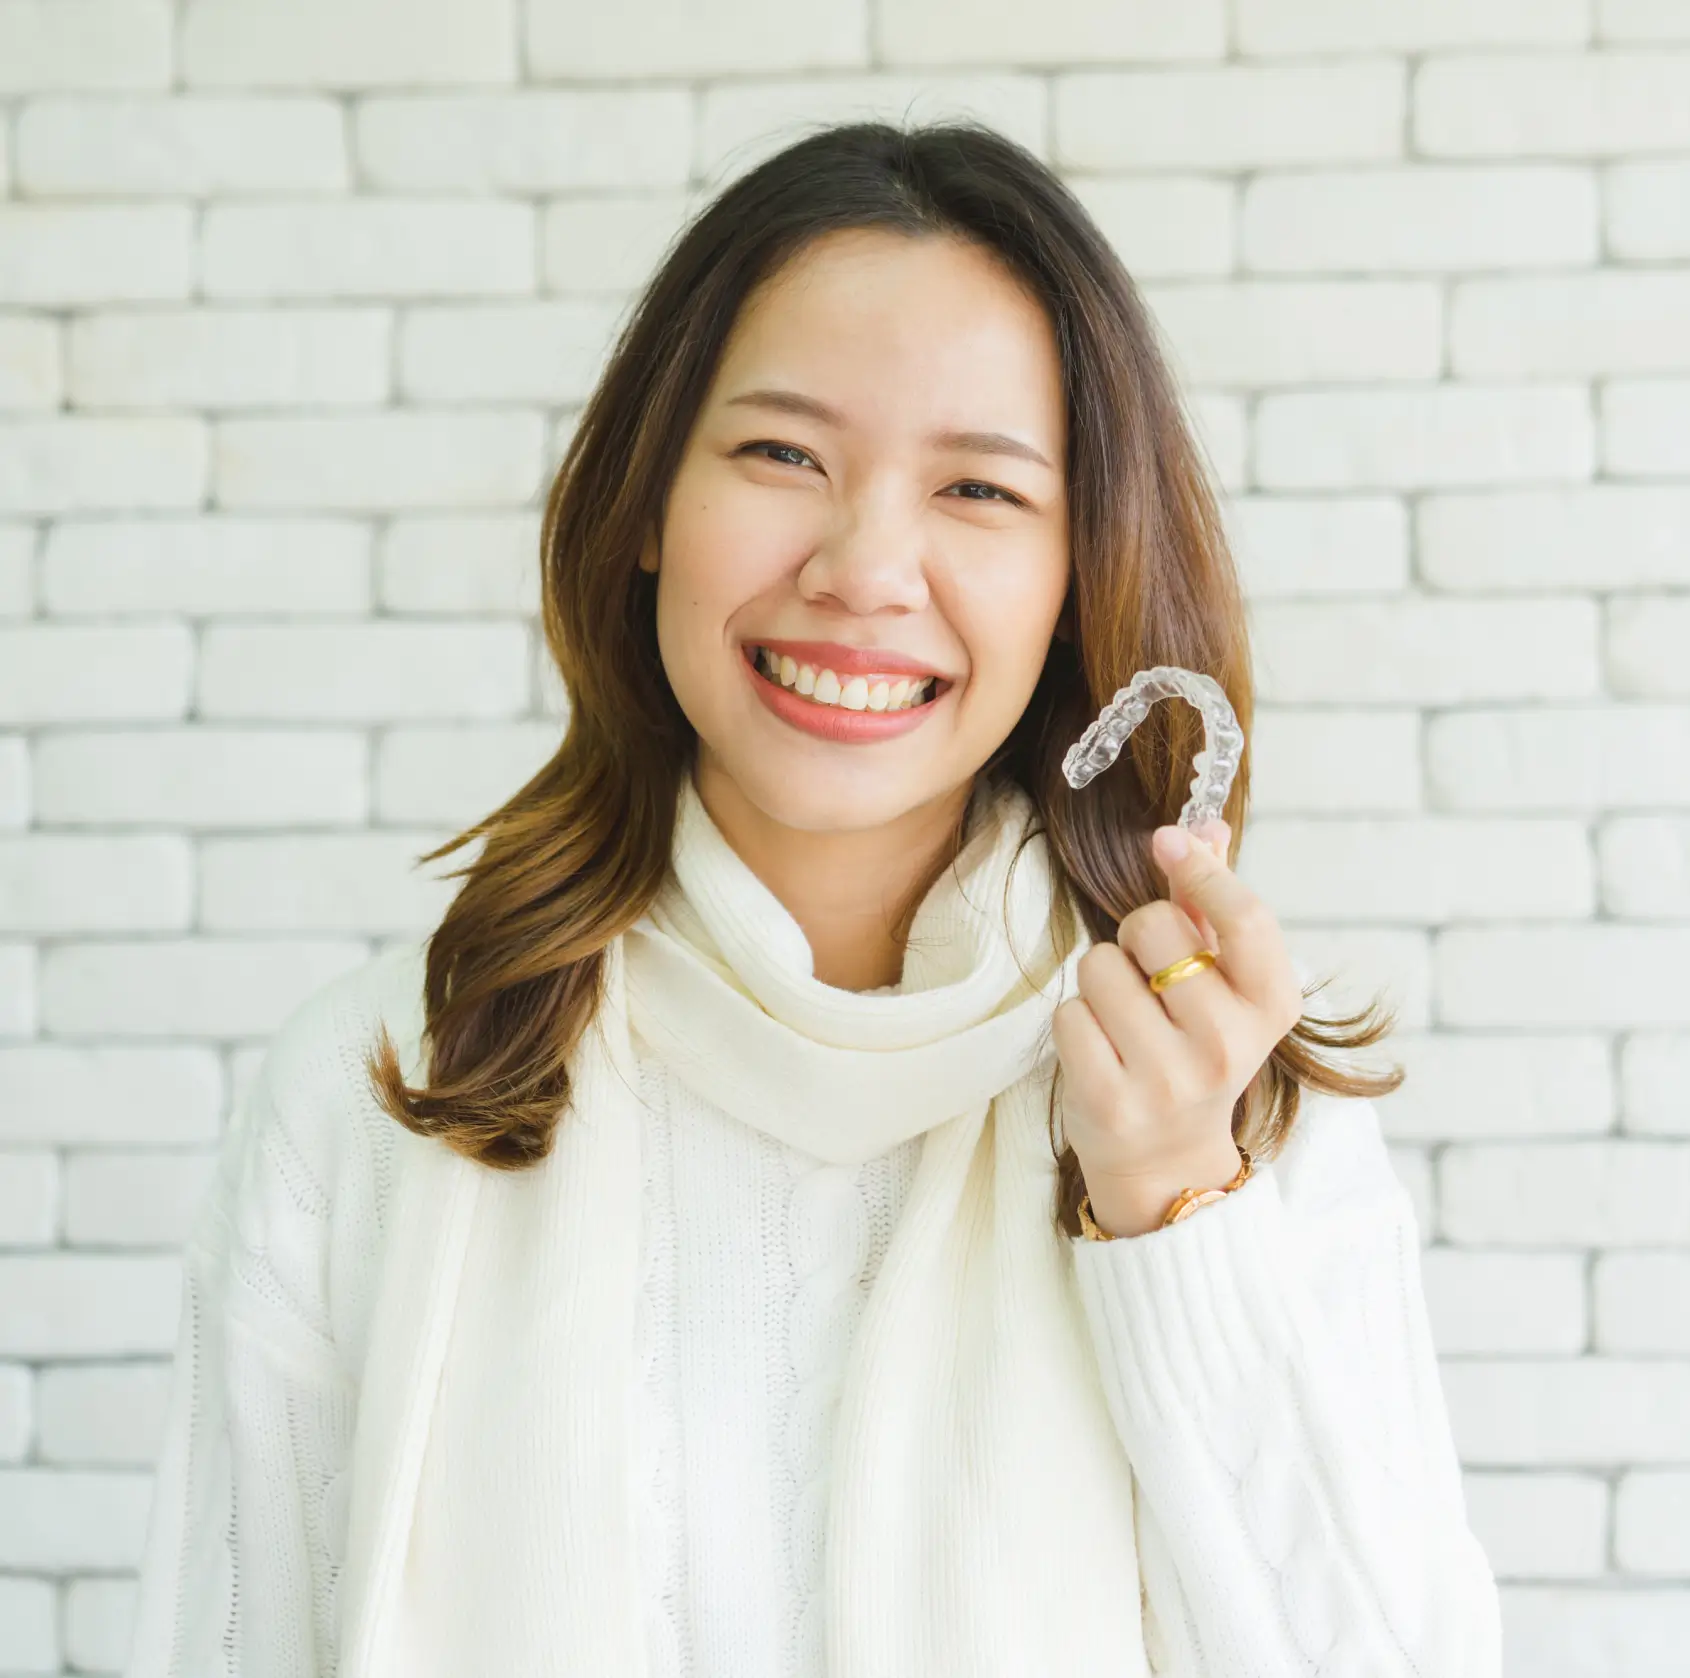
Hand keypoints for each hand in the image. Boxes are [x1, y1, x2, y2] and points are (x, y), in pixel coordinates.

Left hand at [1052, 819, 1304, 1234]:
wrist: (1167, 1161)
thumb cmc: (1193, 1050)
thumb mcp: (1223, 985)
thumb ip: (1213, 905)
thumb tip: (1206, 825)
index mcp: (1270, 1009)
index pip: (1245, 918)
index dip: (1202, 870)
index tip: (1167, 841)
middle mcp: (1226, 1046)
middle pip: (1153, 928)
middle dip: (1135, 937)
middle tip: (1148, 979)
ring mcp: (1167, 1078)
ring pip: (1099, 967)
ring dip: (1099, 982)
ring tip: (1124, 1020)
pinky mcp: (1109, 1101)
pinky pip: (1067, 1013)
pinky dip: (1074, 1021)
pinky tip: (1100, 1049)